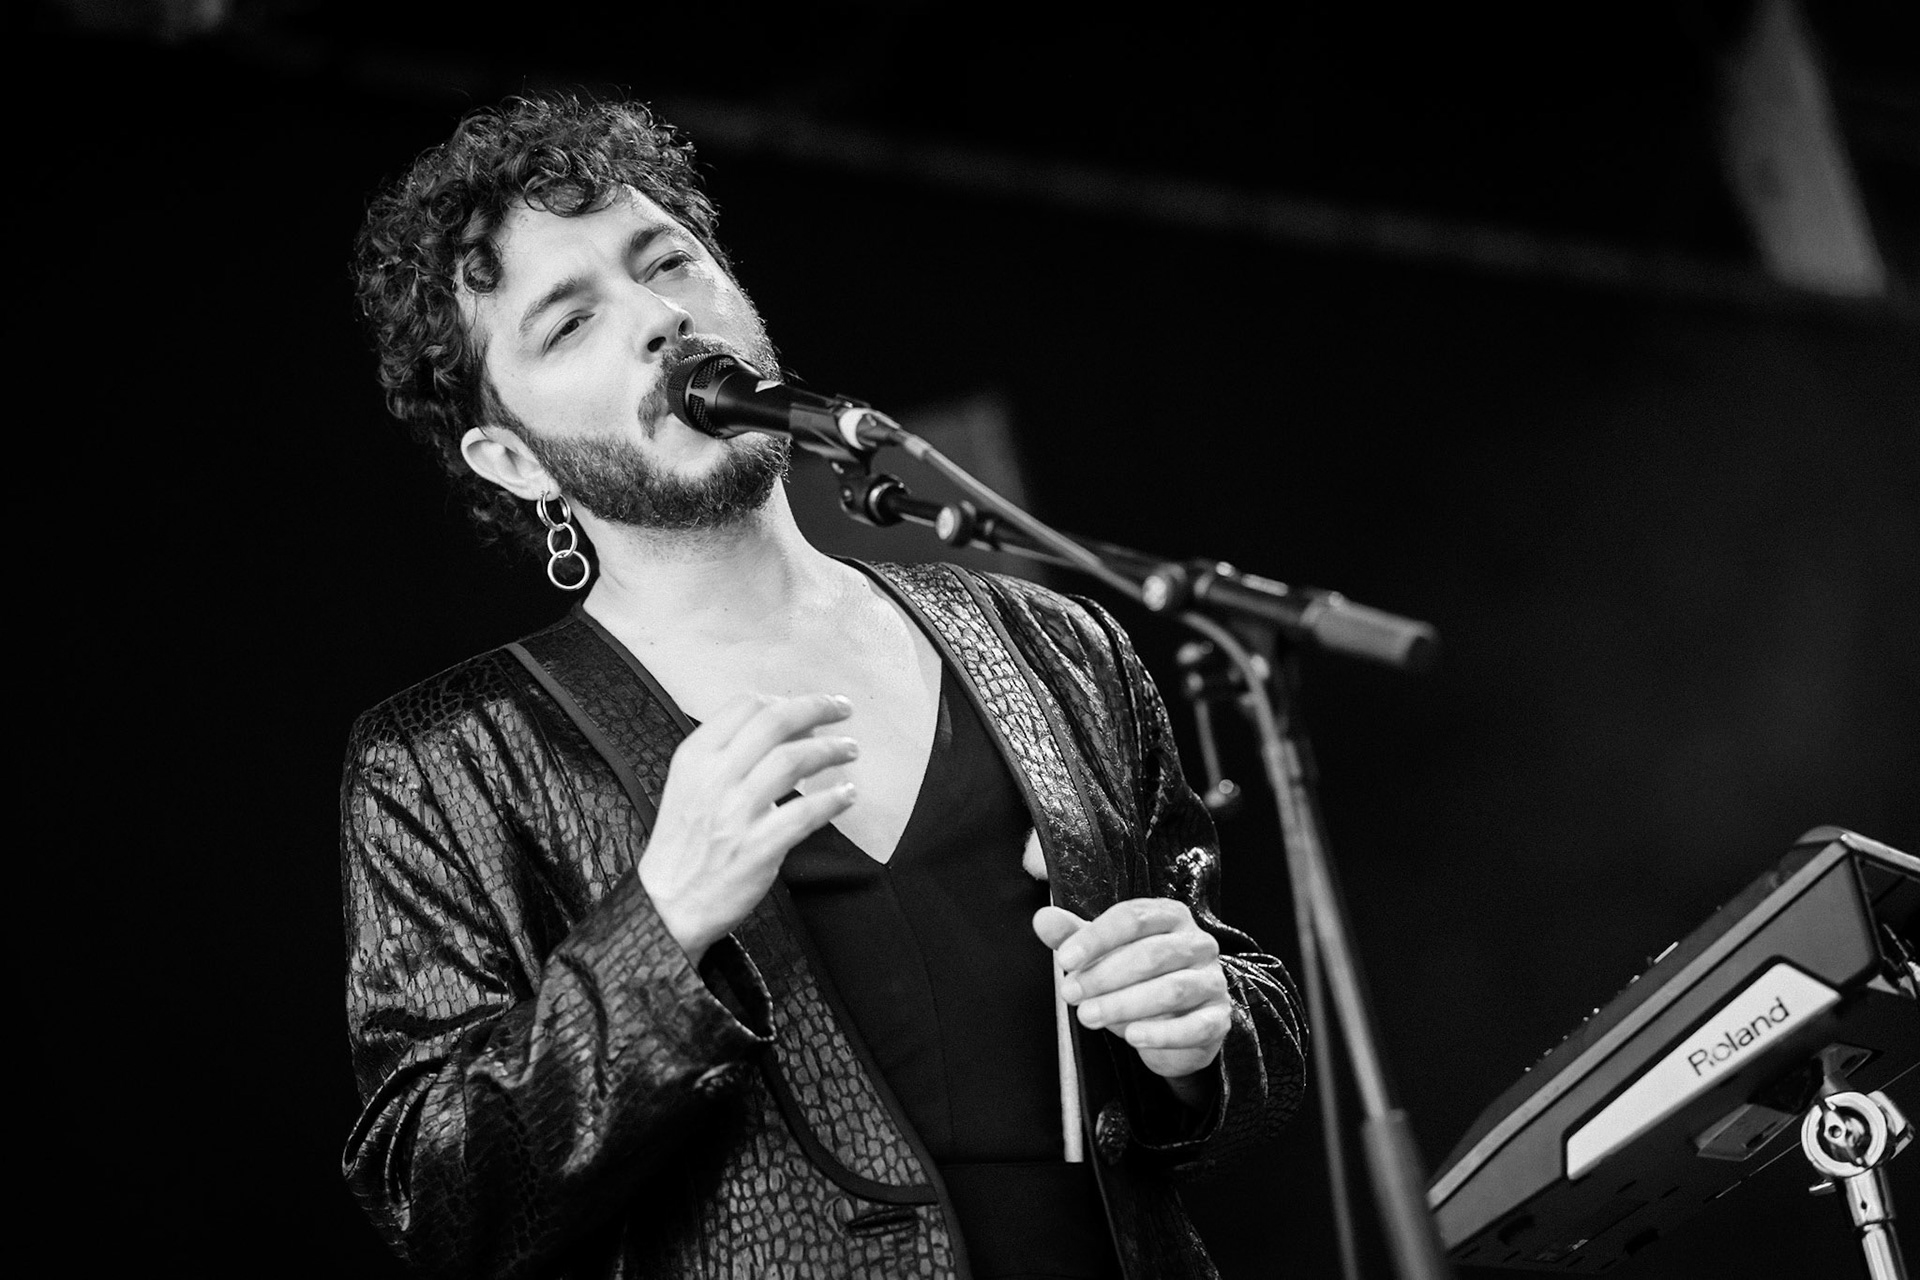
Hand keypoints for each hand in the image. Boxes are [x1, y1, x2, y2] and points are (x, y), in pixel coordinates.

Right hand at [639, 692, 858, 964]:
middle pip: (775, 722)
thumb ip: (728, 755)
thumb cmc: (684, 843)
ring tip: (850, 749)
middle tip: (843, 710)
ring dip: (831, 749)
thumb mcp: (690, 784)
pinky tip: (847, 794)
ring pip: (794, 759)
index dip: (786, 700)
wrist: (666, 904)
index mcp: (695, 756)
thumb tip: (787, 729)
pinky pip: (806, 812)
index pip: (746, 705)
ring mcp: (736, 812)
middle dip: (817, 708)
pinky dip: (834, 799)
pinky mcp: (757, 847)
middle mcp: (714, 777)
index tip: (810, 707)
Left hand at [1034, 899, 1229, 1104]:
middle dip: (1105, 975)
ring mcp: (1212, 980)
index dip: (1097, 937)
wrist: (1176, 1024)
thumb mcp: (1104, 954)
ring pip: (1173, 989)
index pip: (1133, 917)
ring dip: (1125, 1004)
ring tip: (1090, 1016)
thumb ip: (1074, 936)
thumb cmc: (1137, 979)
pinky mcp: (1219, 1018)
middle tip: (1071, 993)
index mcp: (1169, 916)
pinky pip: (1195, 1027)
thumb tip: (1043, 919)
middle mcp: (1197, 943)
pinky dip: (1162, 1034)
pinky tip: (1133, 1038)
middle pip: (1152, 954)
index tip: (1064, 959)